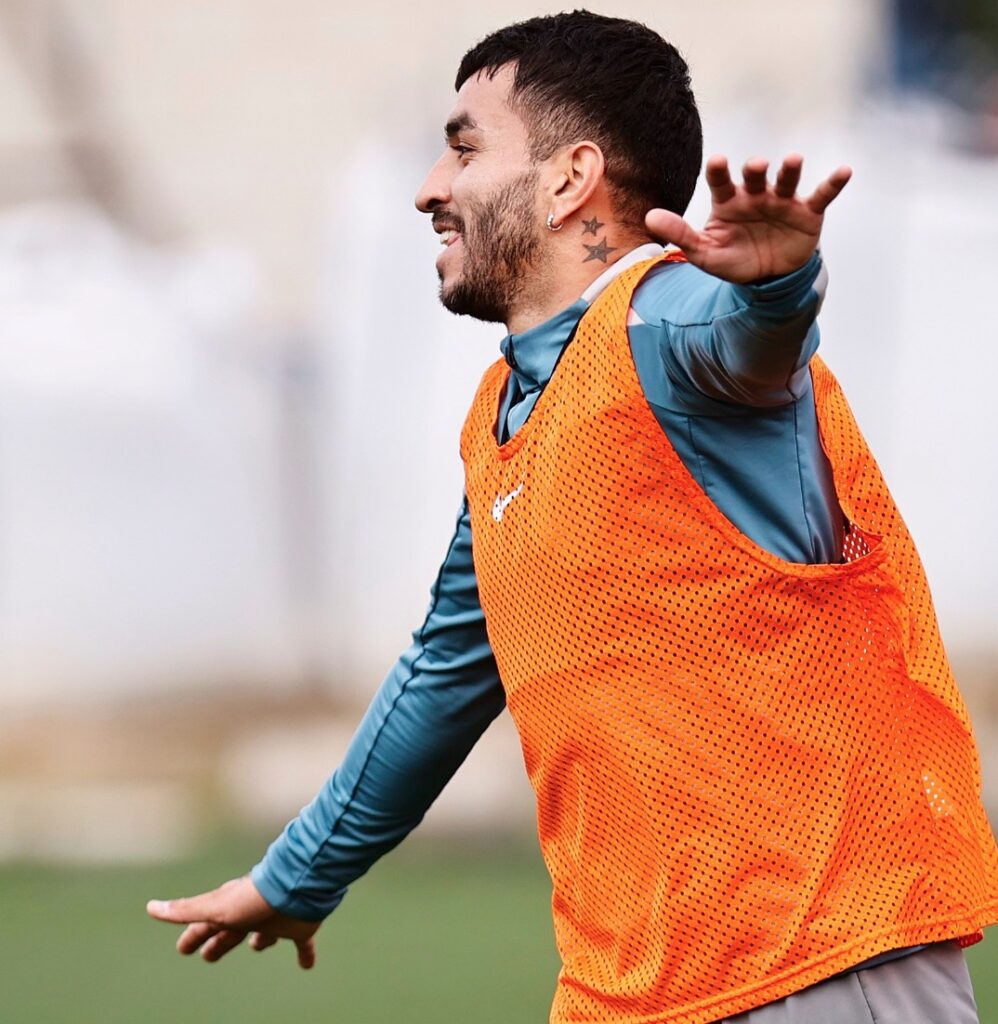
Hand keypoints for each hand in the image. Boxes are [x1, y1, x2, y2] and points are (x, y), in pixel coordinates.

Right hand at [146, 875, 320, 968]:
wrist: (297, 888)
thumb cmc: (253, 898)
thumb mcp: (215, 907)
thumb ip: (185, 911)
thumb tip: (150, 907)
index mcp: (230, 910)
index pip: (206, 926)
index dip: (193, 937)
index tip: (182, 949)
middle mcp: (253, 914)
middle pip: (232, 932)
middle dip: (219, 943)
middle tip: (209, 956)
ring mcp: (277, 920)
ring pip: (265, 933)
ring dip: (260, 940)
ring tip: (255, 946)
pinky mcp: (299, 927)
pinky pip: (302, 944)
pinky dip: (305, 954)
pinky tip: (307, 965)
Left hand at [645, 154, 851, 282]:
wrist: (766, 279)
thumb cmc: (733, 259)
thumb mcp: (704, 253)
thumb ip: (680, 234)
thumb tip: (649, 217)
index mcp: (728, 201)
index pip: (721, 181)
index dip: (720, 171)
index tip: (718, 161)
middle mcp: (756, 195)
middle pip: (755, 176)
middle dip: (756, 169)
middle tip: (756, 166)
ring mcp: (783, 201)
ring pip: (787, 179)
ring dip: (790, 169)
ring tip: (793, 161)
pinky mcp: (808, 213)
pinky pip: (821, 194)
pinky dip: (834, 183)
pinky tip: (845, 171)